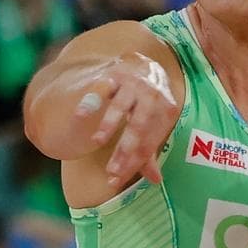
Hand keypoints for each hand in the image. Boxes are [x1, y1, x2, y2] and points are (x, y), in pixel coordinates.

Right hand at [76, 52, 179, 186]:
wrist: (144, 67)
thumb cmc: (149, 104)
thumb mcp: (153, 125)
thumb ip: (149, 151)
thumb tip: (156, 180)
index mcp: (166, 112)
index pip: (148, 143)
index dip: (132, 163)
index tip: (115, 179)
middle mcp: (153, 96)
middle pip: (139, 126)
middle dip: (125, 149)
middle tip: (111, 169)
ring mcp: (134, 84)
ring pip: (121, 106)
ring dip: (109, 125)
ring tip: (98, 142)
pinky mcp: (116, 74)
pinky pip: (103, 88)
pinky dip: (92, 101)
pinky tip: (82, 114)